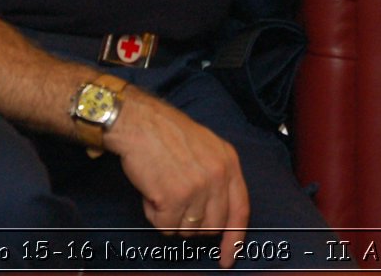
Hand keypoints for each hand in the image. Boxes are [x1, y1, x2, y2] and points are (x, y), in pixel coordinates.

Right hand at [105, 90, 250, 266]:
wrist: (140, 123)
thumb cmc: (167, 134)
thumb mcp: (208, 148)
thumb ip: (218, 178)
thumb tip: (217, 218)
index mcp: (229, 163)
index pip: (240, 211)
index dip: (234, 239)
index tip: (227, 257)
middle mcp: (218, 176)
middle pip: (212, 227)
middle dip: (192, 225)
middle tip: (175, 206)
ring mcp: (197, 188)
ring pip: (187, 229)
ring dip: (171, 217)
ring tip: (162, 190)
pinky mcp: (174, 198)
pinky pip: (166, 227)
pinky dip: (155, 216)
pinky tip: (152, 193)